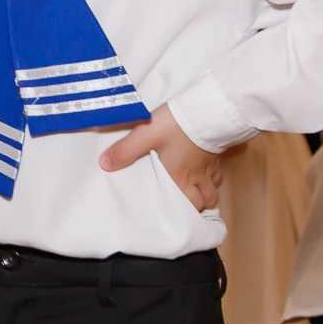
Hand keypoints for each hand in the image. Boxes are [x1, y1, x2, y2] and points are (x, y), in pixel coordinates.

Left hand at [98, 104, 222, 210]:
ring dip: (207, 191)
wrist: (206, 110)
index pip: (190, 205)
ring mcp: (209, 164)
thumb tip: (104, 164)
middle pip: (206, 201)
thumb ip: (126, 150)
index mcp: (180, 178)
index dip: (186, 212)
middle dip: (199, 204)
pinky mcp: (217, 152)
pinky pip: (218, 171)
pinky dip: (213, 175)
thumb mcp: (146, 135)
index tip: (177, 213)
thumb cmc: (176, 126)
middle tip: (187, 202)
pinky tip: (204, 169)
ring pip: (214, 187)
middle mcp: (197, 176)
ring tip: (197, 189)